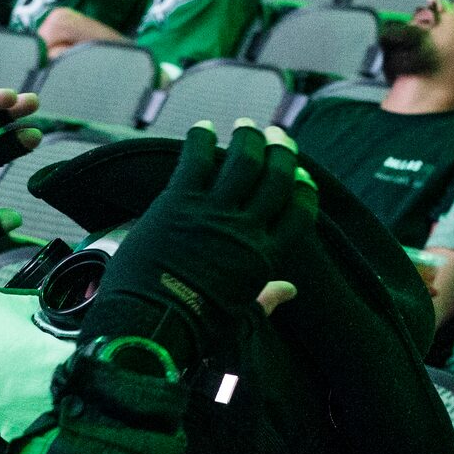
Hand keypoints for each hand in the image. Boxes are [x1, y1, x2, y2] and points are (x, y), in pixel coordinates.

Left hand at [84, 121, 313, 368]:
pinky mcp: (178, 202)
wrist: (150, 324)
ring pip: (243, 160)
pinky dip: (201, 139)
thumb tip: (289, 291)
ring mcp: (212, 212)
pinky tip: (204, 128)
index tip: (302, 176)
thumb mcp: (239, 317)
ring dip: (248, 138)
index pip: (299, 213)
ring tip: (247, 126)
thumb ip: (265, 298)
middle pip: (276, 178)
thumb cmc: (195, 327)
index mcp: (265, 257)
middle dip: (281, 151)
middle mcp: (245, 228)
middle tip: (277, 135)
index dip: (304, 189)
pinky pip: (195, 159)